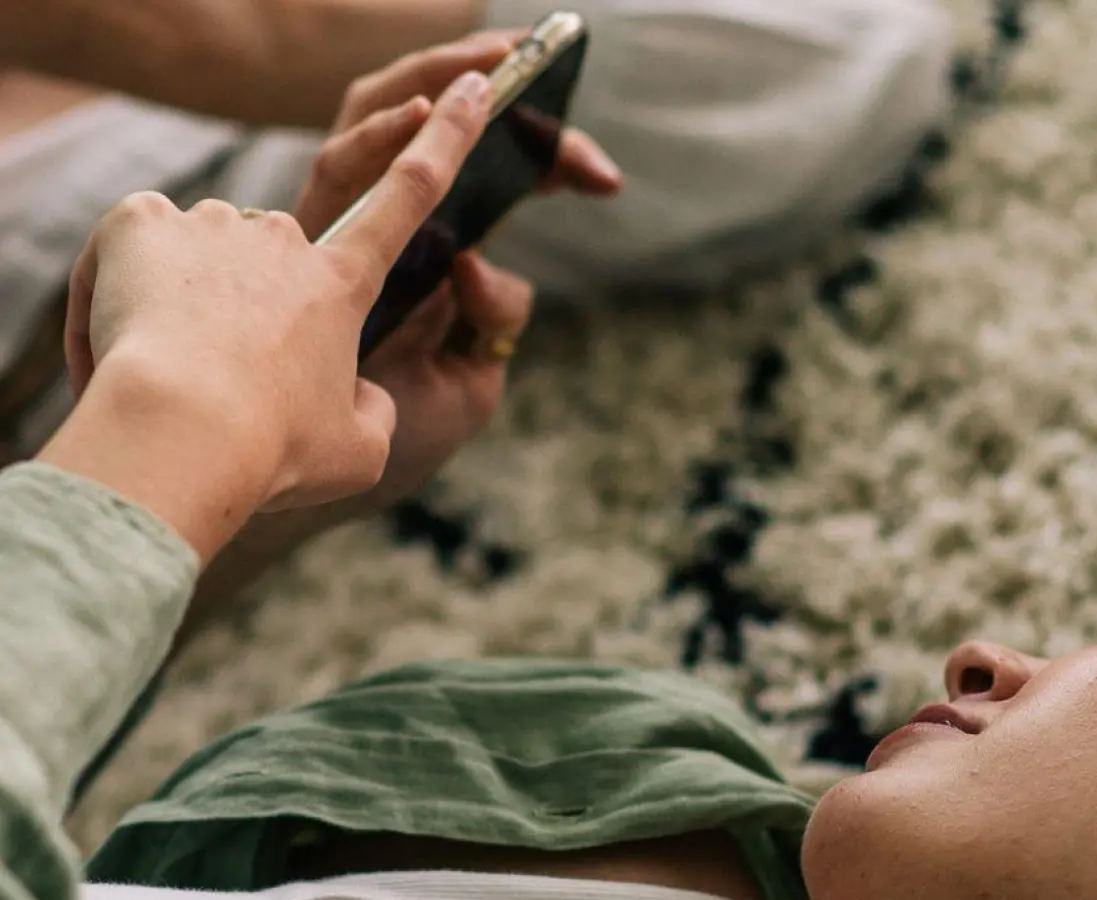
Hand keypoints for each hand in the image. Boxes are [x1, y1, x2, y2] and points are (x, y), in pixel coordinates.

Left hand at [39, 70, 497, 560]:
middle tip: (226, 385)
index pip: (411, 196)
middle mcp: (286, 240)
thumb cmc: (275, 451)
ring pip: (203, 254)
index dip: (448, 139)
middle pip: (273, 261)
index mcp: (346, 285)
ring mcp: (214, 225)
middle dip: (250, 313)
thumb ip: (370, 410)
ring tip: (170, 376)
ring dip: (187, 303)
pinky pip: (137, 241)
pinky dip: (126, 283)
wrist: (178, 430)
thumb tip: (359, 393)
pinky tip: (125, 336)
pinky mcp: (142, 222)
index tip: (474, 88)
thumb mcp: (360, 452)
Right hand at [278, 30, 620, 518]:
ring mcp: (347, 229)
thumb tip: (479, 264)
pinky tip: (420, 117)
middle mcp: (388, 225)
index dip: (543, 160)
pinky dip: (376, 134)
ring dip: (430, 83)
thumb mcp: (476, 375)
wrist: (336, 482)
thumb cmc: (401, 426)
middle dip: (475, 84)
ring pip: (374, 119)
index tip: (604, 175)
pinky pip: (337, 169)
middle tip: (532, 61)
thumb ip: (495, 314)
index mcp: (436, 247)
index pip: (489, 174)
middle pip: (426, 125)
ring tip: (487, 65)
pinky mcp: (312, 248)